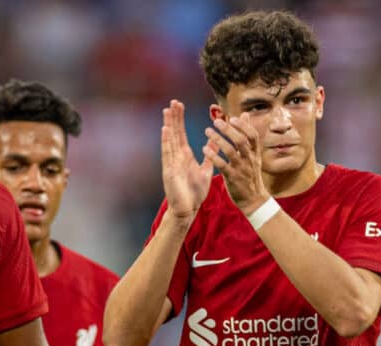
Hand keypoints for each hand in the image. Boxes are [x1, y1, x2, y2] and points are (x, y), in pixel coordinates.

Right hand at [161, 100, 214, 217]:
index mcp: (185, 155)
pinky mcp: (170, 171)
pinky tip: (165, 130)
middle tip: (173, 101)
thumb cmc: (195, 192)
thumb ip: (210, 156)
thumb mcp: (205, 170)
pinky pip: (168, 154)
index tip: (179, 105)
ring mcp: (172, 163)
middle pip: (174, 133)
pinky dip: (166, 141)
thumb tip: (215, 143)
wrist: (188, 209)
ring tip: (167, 110)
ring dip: (168, 125)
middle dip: (174, 117)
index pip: (181, 133)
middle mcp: (177, 156)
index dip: (180, 119)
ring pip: (170, 140)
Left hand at [202, 113, 269, 214]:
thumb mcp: (253, 155)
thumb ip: (248, 135)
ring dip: (218, 140)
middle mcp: (250, 159)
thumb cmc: (250, 174)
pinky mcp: (233, 178)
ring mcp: (242, 169)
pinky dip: (214, 156)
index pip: (253, 135)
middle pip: (241, 141)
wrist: (253, 199)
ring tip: (207, 131)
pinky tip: (204, 149)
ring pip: (231, 151)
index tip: (232, 117)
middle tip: (215, 122)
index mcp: (255, 153)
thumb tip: (246, 114)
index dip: (243, 125)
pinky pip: (223, 165)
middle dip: (228, 130)